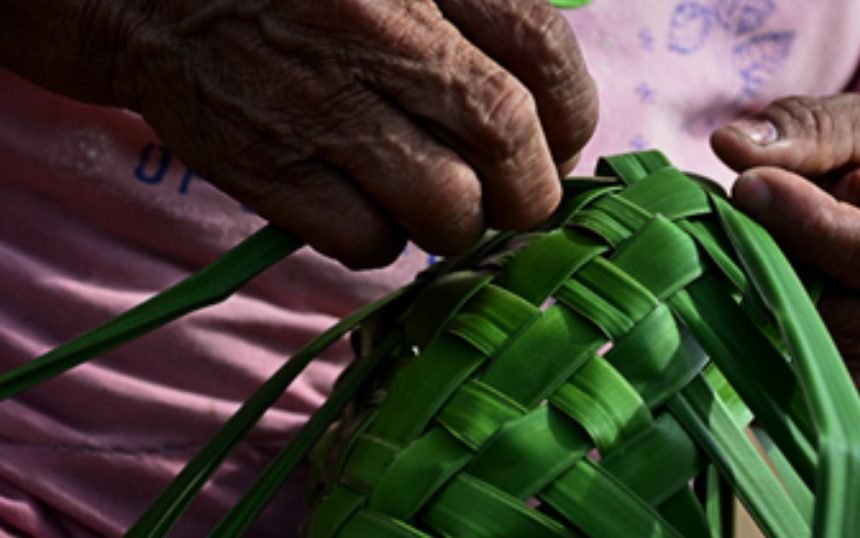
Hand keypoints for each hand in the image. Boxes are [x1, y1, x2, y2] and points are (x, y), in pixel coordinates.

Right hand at [107, 0, 596, 266]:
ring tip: (439, 201)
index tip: (562, 141)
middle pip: (508, 139)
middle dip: (532, 190)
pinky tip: (368, 207)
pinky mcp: (268, 169)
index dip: (573, 116)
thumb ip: (485, 14)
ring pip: (447, 207)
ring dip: (459, 223)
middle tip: (519, 195)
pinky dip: (385, 239)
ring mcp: (321, 105)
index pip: (543, 51)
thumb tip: (555, 106)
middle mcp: (379, 32)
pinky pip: (369, 242)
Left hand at [711, 94, 859, 396]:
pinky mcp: (806, 392)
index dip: (806, 221)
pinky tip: (725, 284)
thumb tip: (732, 145)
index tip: (748, 185)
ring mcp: (857, 370)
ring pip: (769, 329)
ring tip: (735, 245)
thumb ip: (805, 131)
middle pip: (806, 296)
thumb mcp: (856, 134)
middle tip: (722, 212)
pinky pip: (751, 360)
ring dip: (733, 284)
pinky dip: (726, 319)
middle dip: (754, 251)